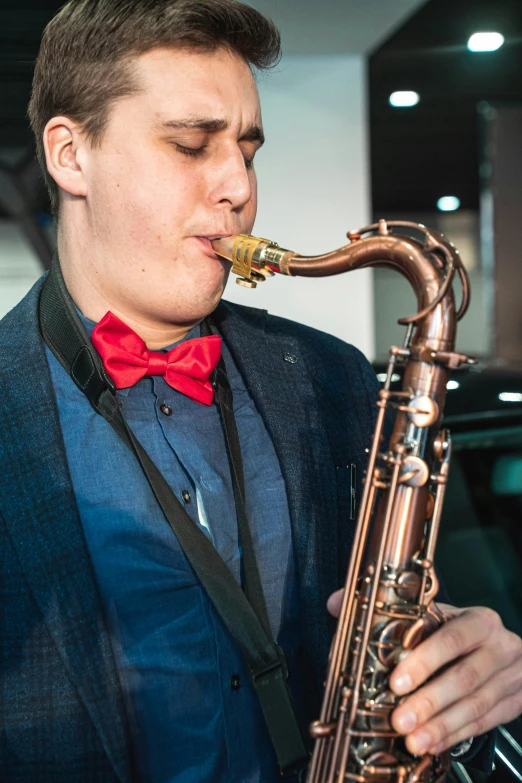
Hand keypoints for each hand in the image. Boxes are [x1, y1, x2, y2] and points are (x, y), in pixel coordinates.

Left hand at [327, 591, 521, 754]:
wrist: (506, 649)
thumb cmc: (458, 631)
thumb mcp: (433, 615)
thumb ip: (385, 609)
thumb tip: (336, 603)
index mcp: (478, 620)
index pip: (452, 638)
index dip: (424, 661)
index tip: (396, 682)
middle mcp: (499, 647)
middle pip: (464, 677)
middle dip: (428, 702)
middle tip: (399, 720)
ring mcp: (510, 677)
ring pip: (475, 705)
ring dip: (440, 726)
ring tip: (412, 740)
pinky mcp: (513, 704)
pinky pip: (484, 723)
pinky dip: (455, 735)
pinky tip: (432, 743)